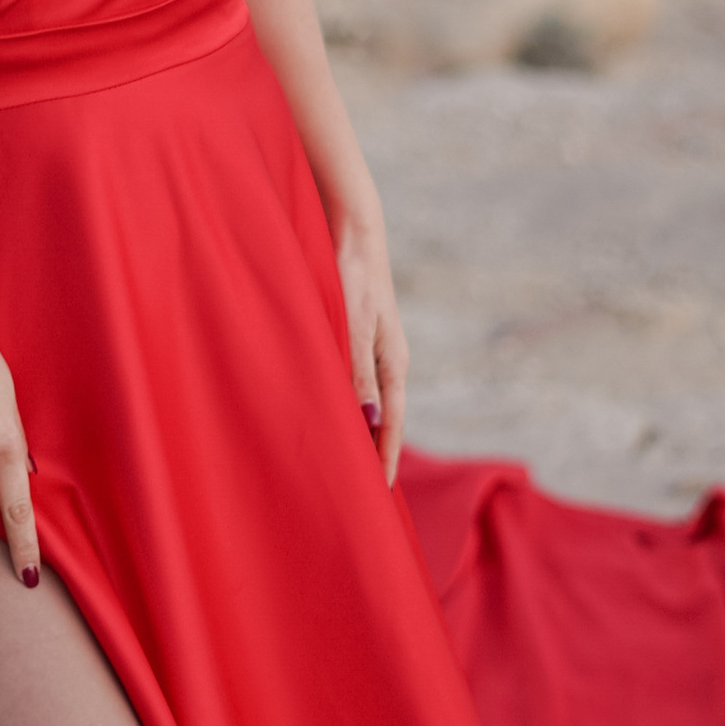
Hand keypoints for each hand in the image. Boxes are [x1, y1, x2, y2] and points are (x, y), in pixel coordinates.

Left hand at [338, 205, 408, 484]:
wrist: (350, 229)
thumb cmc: (350, 272)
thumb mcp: (352, 322)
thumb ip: (357, 369)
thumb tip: (369, 419)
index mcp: (393, 364)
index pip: (391, 426)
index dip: (384, 461)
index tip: (378, 496)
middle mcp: (386, 363)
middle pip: (382, 422)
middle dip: (373, 456)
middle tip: (359, 496)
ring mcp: (372, 352)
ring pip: (366, 405)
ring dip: (357, 435)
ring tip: (343, 468)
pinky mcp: (355, 340)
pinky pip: (353, 386)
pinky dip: (346, 409)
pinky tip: (331, 419)